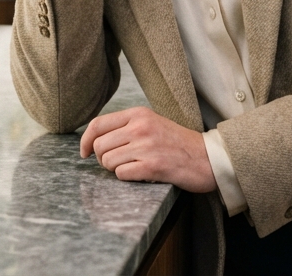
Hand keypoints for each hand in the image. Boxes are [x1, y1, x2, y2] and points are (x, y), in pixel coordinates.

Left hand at [80, 107, 217, 193]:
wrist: (207, 157)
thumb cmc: (177, 143)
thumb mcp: (152, 123)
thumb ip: (126, 126)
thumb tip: (95, 139)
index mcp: (139, 114)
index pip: (98, 124)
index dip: (85, 140)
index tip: (84, 152)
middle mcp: (140, 127)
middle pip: (99, 146)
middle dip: (102, 159)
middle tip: (116, 163)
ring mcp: (146, 146)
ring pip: (108, 161)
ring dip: (115, 169)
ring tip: (132, 167)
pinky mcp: (153, 166)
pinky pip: (121, 174)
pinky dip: (126, 177)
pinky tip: (140, 173)